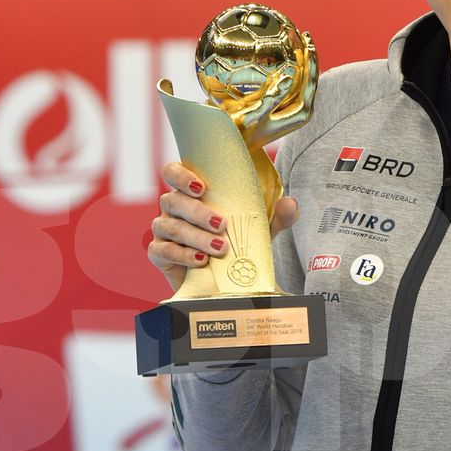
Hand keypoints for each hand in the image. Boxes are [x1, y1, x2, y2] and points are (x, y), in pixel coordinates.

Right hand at [146, 160, 299, 293]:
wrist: (226, 278)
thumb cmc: (238, 242)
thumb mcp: (259, 228)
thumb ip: (276, 216)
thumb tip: (290, 204)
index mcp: (190, 192)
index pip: (172, 172)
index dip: (181, 175)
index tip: (201, 187)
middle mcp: (172, 207)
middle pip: (173, 201)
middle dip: (198, 212)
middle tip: (222, 224)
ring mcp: (163, 230)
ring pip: (170, 226)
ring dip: (195, 236)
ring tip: (219, 248)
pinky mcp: (159, 254)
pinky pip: (161, 250)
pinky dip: (181, 255)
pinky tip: (200, 260)